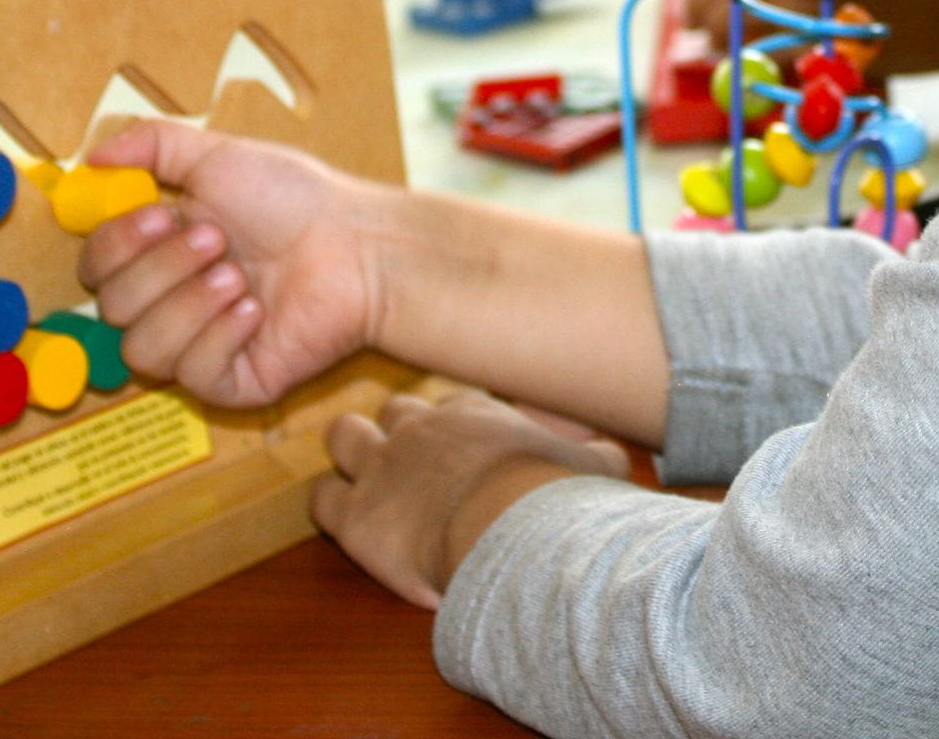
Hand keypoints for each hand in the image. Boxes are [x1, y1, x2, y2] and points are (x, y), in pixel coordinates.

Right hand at [78, 122, 390, 407]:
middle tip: (218, 240)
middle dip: (162, 268)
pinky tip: (258, 310)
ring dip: (188, 304)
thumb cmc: (297, 201)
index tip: (163, 213)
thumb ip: (150, 146)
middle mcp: (172, 301)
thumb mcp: (219, 157)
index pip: (96, 265)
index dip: (117, 243)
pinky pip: (192, 375)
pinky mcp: (232, 382)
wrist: (360, 245)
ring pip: (142, 349)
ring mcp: (199, 346)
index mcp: (160, 252)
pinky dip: (221, 336)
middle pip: (110, 307)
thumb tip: (90, 155)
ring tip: (241, 277)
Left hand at [313, 391, 629, 607]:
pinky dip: (329, 507)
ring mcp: (382, 467)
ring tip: (362, 478)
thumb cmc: (553, 500)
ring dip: (350, 454)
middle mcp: (421, 430)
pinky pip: (321, 499)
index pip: (452, 405)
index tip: (463, 449)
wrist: (510, 532)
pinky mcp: (356, 515)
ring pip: (343, 435)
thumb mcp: (593, 466)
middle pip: (392, 410)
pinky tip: (344, 522)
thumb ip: (598, 454)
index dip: (453, 426)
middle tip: (406, 462)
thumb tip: (617, 452)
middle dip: (394, 431)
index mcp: (474, 415)